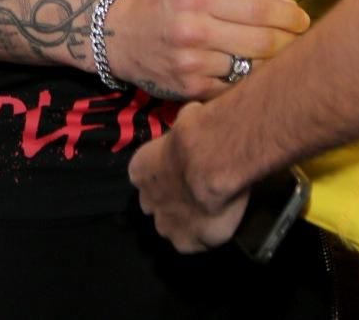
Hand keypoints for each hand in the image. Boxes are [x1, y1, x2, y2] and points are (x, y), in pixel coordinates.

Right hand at [103, 0, 308, 100]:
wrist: (118, 36)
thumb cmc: (165, 0)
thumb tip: (287, 3)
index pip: (258, 8)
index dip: (289, 15)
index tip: (302, 19)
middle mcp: (193, 30)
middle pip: (262, 42)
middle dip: (289, 41)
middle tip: (299, 39)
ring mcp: (191, 65)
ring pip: (253, 69)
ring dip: (273, 63)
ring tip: (279, 54)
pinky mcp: (190, 91)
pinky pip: (235, 88)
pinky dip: (250, 81)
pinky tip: (253, 71)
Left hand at [131, 101, 249, 252]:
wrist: (211, 161)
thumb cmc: (197, 132)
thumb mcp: (187, 117)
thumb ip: (185, 124)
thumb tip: (192, 115)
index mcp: (139, 169)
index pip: (145, 177)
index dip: (164, 175)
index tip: (181, 170)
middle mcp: (146, 200)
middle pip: (155, 204)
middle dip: (171, 200)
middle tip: (196, 191)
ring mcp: (164, 225)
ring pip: (172, 227)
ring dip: (186, 220)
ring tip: (209, 210)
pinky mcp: (185, 243)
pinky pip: (194, 243)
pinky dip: (204, 237)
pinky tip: (218, 224)